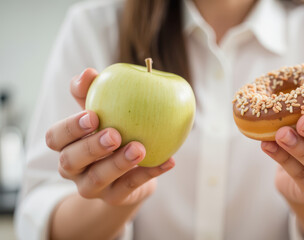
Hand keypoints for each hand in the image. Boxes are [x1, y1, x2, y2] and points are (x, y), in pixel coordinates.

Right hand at [46, 69, 174, 205]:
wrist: (127, 172)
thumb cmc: (112, 132)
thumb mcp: (102, 112)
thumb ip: (92, 93)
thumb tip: (88, 72)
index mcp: (66, 145)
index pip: (55, 138)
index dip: (70, 128)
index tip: (93, 115)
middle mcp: (73, 169)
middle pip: (70, 161)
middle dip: (91, 147)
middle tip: (115, 134)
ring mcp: (92, 187)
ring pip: (98, 179)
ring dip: (119, 163)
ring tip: (140, 148)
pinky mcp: (115, 198)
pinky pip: (131, 186)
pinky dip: (150, 173)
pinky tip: (168, 160)